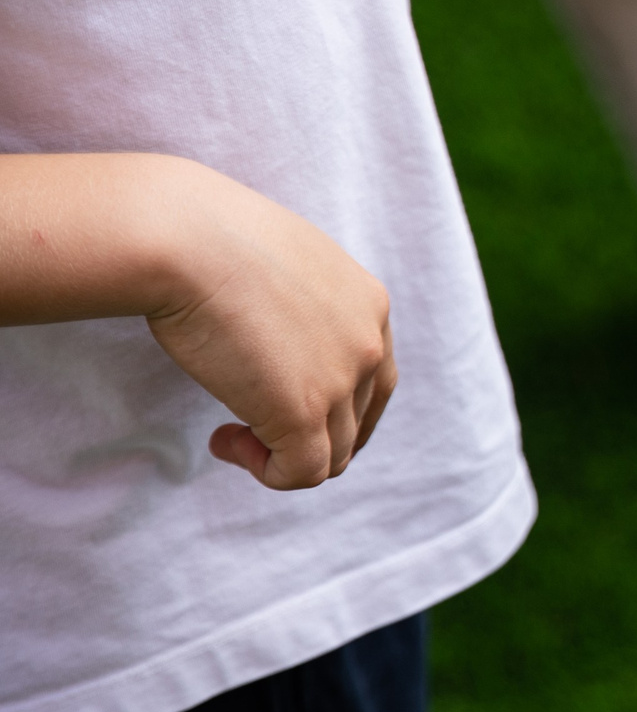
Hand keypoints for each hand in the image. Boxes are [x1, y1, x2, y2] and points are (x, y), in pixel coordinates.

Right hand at [142, 170, 398, 490]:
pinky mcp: (303, 410)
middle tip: (252, 427)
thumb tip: (273, 339)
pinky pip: (303, 472)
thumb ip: (295, 303)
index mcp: (369, 303)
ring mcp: (341, 378)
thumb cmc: (208, 238)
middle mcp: (368, 342)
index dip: (336, 408)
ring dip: (282, 454)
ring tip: (231, 435)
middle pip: (356, 422)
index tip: (283, 404)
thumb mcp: (278, 263)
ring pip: (332, 454)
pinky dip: (268, 472)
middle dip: (309, 435)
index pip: (375, 379)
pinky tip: (225, 441)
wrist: (186, 238)